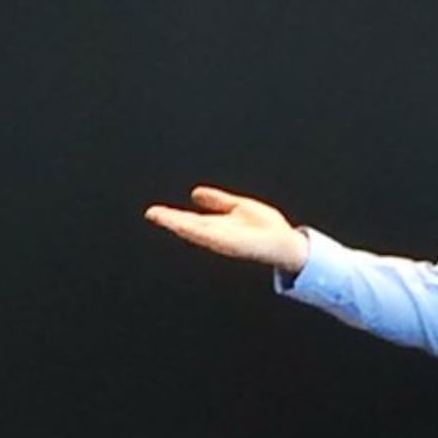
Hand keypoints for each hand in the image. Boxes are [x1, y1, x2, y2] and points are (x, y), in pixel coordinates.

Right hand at [143, 186, 310, 275]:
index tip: (154, 211)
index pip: (189, 219)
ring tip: (162, 218)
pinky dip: (197, 232)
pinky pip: (211, 236)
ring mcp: (223, 241)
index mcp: (217, 226)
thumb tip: (195, 193)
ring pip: (195, 232)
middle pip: (188, 226)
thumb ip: (217, 200)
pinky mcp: (232, 244)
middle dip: (169, 220)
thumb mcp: (238, 206)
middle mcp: (217, 235)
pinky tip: (186, 226)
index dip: (171, 215)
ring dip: (178, 225)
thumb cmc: (266, 229)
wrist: (285, 243)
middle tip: (151, 214)